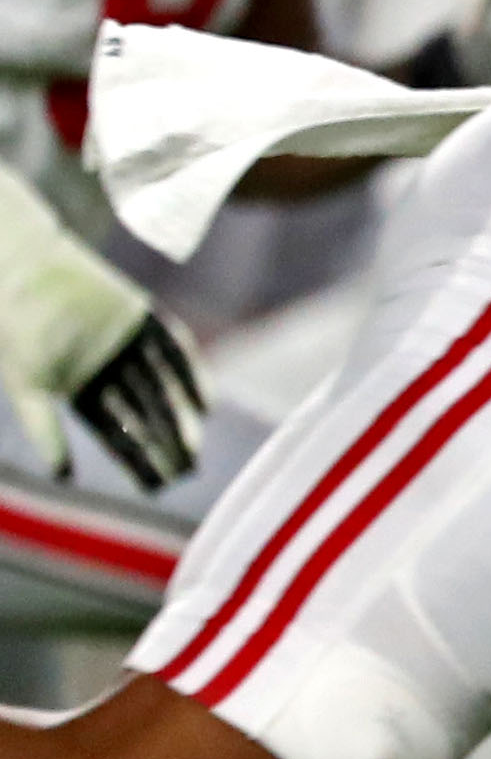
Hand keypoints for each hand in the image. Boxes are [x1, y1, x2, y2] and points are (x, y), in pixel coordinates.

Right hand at [0, 169, 203, 486]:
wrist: (16, 270)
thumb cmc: (14, 332)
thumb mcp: (27, 387)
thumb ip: (44, 429)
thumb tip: (64, 477)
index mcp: (81, 390)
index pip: (115, 433)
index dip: (136, 460)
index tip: (157, 488)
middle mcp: (109, 370)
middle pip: (145, 415)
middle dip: (165, 445)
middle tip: (186, 473)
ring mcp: (126, 342)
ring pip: (161, 387)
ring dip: (180, 417)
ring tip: (194, 449)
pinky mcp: (138, 314)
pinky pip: (172, 346)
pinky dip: (189, 373)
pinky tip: (203, 404)